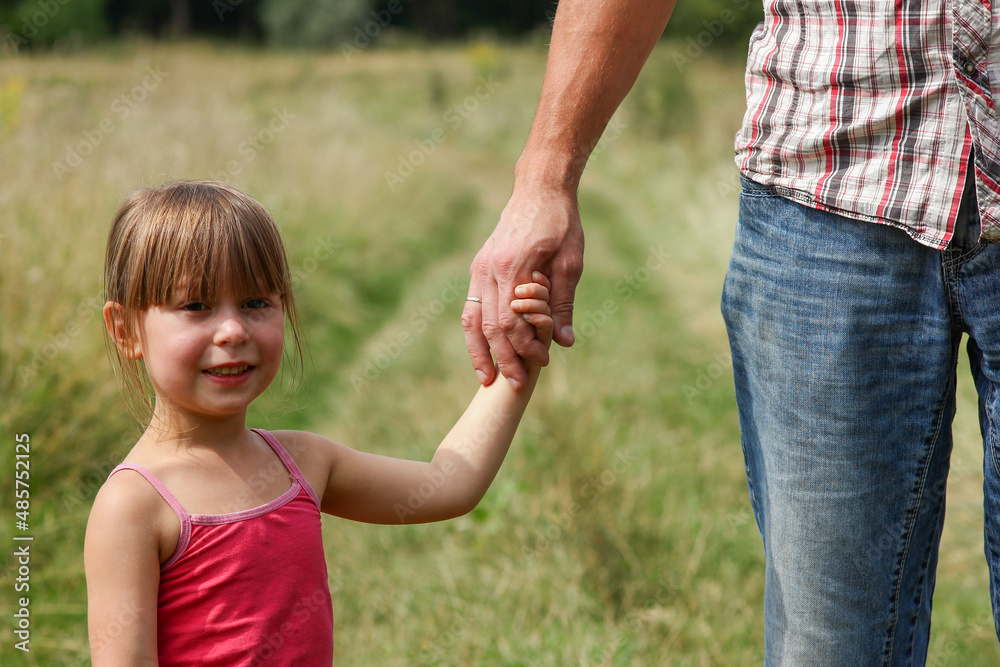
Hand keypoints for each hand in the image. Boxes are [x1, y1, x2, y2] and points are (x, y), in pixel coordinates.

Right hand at [464, 184, 583, 390]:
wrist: (539, 189)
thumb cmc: (561, 223)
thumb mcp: (571, 262)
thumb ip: (563, 303)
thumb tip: (564, 342)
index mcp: (514, 267)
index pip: (514, 321)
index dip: (526, 347)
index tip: (544, 361)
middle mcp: (490, 269)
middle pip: (491, 326)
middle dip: (503, 358)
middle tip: (517, 384)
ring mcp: (480, 268)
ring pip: (473, 320)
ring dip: (479, 352)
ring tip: (486, 379)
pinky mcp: (479, 268)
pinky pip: (471, 307)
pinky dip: (475, 332)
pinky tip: (481, 351)